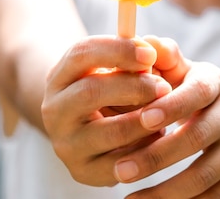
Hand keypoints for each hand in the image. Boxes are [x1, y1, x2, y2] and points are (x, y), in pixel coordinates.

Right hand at [41, 36, 171, 185]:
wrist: (92, 133)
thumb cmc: (117, 90)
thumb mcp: (124, 67)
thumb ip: (145, 53)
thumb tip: (158, 47)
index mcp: (60, 75)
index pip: (81, 54)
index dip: (117, 50)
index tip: (149, 54)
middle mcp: (54, 109)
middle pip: (90, 91)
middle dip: (134, 87)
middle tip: (164, 87)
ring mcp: (66, 143)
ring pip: (111, 131)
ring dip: (145, 120)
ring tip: (165, 112)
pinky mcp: (83, 171)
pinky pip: (121, 163)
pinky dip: (145, 148)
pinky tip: (157, 136)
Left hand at [114, 37, 219, 197]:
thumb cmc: (200, 93)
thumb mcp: (187, 71)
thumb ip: (164, 59)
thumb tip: (146, 43)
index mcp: (217, 82)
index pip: (197, 93)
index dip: (171, 106)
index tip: (142, 119)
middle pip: (196, 138)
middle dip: (155, 157)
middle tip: (120, 171)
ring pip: (205, 174)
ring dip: (166, 191)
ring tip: (130, 197)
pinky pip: (216, 196)